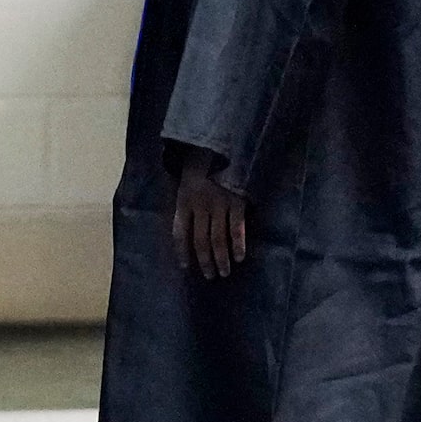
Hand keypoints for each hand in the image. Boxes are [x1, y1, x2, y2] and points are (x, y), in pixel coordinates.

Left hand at [170, 146, 248, 279]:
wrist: (220, 145)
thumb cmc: (202, 161)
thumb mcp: (186, 177)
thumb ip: (187, 196)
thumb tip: (187, 217)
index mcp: (184, 201)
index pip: (180, 233)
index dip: (182, 251)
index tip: (185, 267)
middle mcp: (200, 206)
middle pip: (201, 240)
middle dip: (205, 261)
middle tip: (210, 276)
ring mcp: (219, 205)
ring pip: (218, 239)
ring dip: (221, 258)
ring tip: (224, 273)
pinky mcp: (237, 202)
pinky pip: (237, 228)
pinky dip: (238, 244)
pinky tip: (240, 257)